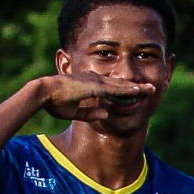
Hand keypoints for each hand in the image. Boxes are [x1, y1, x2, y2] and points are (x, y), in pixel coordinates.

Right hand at [39, 74, 154, 121]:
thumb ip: (90, 113)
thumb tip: (107, 113)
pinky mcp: (94, 86)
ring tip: (150, 89)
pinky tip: (138, 92)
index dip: (125, 90)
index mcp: (89, 84)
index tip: (137, 93)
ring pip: (120, 85)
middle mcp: (94, 80)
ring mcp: (95, 81)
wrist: (43, 93)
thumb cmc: (54, 102)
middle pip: (120, 84)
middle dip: (136, 87)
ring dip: (136, 87)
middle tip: (150, 89)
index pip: (112, 87)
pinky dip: (127, 90)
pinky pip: (114, 89)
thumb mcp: (75, 112)